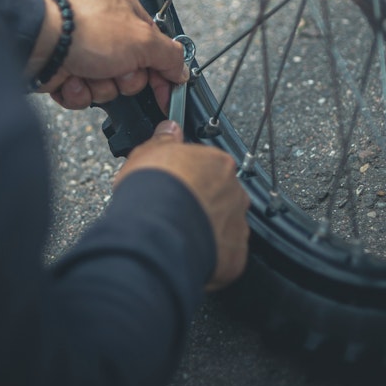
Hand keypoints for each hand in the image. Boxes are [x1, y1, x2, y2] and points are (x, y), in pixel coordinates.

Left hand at [28, 0, 188, 109]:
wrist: (41, 44)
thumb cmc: (86, 31)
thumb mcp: (143, 41)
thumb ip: (169, 56)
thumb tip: (182, 70)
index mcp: (130, 17)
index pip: (158, 52)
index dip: (164, 75)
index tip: (168, 94)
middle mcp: (109, 34)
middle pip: (133, 75)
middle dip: (124, 80)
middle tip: (115, 69)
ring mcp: (86, 54)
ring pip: (108, 89)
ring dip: (99, 87)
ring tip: (87, 72)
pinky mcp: (67, 72)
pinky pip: (84, 95)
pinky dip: (78, 92)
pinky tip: (70, 78)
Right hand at [115, 120, 249, 290]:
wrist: (157, 231)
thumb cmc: (154, 189)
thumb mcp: (148, 152)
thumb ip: (163, 140)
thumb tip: (169, 129)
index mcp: (219, 165)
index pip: (210, 167)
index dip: (191, 176)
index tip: (176, 183)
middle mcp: (234, 193)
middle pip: (221, 196)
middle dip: (202, 203)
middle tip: (176, 210)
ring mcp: (237, 225)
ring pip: (225, 226)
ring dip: (207, 229)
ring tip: (179, 235)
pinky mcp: (235, 256)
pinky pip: (225, 255)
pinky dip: (210, 256)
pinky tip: (188, 252)